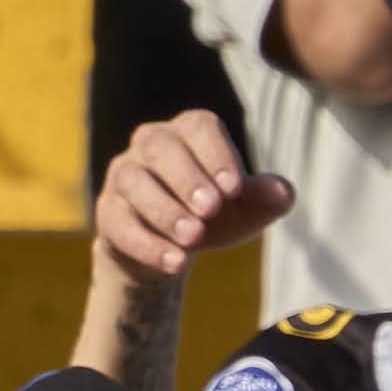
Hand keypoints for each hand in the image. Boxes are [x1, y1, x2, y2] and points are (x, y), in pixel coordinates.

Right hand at [94, 110, 294, 283]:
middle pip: (159, 147)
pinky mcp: (108, 212)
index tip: (234, 188)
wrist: (170, 251)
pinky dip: (147, 244)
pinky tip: (176, 263)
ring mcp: (123, 176)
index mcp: (188, 134)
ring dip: (164, 210)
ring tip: (194, 238)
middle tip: (212, 209)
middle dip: (186, 177)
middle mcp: (149, 145)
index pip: (198, 127)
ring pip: (133, 181)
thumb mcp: (244, 210)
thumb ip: (265, 198)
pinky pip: (118, 222)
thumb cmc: (212, 217)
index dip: (216, 154)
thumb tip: (283, 191)